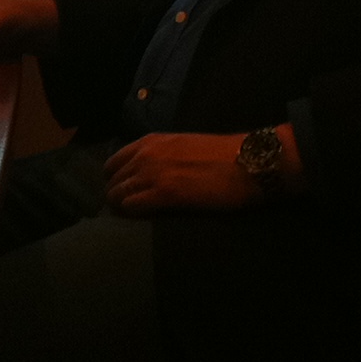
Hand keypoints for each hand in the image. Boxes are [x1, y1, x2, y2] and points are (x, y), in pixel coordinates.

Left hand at [102, 131, 281, 213]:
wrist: (247, 161)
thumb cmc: (221, 155)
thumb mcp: (183, 146)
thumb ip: (162, 156)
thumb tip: (151, 173)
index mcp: (151, 141)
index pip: (115, 161)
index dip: (114, 178)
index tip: (121, 191)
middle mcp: (146, 154)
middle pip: (113, 179)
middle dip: (115, 195)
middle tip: (124, 210)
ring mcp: (153, 173)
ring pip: (117, 194)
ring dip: (120, 207)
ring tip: (130, 218)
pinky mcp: (164, 194)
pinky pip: (132, 206)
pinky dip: (131, 214)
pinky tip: (140, 220)